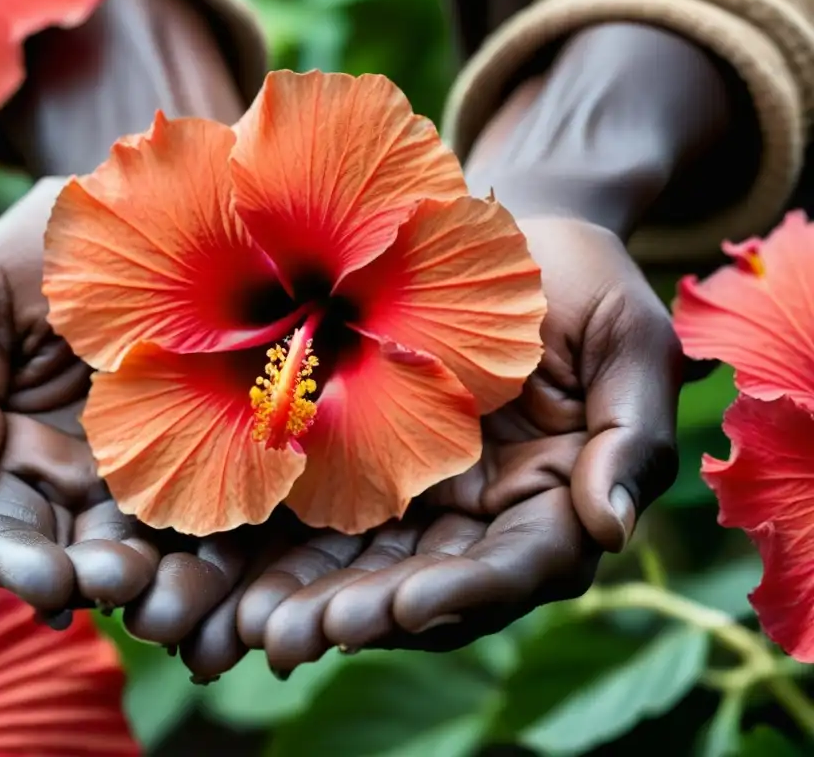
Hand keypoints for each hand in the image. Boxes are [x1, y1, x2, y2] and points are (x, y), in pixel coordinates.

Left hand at [149, 216, 681, 680]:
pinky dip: (292, 553)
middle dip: (366, 615)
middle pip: (430, 587)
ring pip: (372, 567)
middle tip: (298, 637)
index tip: (406, 606)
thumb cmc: (579, 280)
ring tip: (257, 627)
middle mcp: (488, 515)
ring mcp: (427, 496)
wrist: (503, 233)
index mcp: (558, 498)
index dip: (465, 594)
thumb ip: (630, 435)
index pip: (517, 568)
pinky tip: (241, 580)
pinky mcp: (370, 466)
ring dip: (315, 601)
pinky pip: (332, 520)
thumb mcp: (629, 339)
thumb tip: (613, 528)